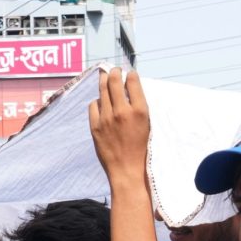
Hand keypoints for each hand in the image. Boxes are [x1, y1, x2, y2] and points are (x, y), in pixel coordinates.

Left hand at [88, 68, 150, 184]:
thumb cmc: (141, 150)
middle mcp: (123, 111)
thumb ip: (139, 108)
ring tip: (105, 77)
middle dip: (115, 72)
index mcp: (140, 111)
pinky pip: (93, 105)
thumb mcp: (147, 126)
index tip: (130, 73)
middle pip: (115, 81)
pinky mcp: (95, 126)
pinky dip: (97, 101)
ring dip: (104, 81)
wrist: (127, 170)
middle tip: (115, 70)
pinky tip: (100, 102)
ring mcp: (107, 118)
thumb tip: (130, 91)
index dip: (131, 75)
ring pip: (102, 90)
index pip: (133, 82)